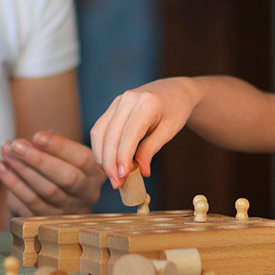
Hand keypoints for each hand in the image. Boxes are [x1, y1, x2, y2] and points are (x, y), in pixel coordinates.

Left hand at [0, 130, 104, 216]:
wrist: (54, 192)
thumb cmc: (59, 163)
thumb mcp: (63, 152)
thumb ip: (53, 143)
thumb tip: (34, 141)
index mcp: (95, 172)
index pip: (82, 159)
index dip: (59, 147)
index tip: (37, 136)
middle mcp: (87, 193)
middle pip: (66, 178)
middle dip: (39, 160)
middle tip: (16, 145)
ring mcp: (68, 209)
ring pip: (46, 191)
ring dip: (22, 170)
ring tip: (6, 152)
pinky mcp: (49, 220)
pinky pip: (30, 203)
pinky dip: (13, 183)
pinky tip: (2, 167)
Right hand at [89, 77, 203, 187]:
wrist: (174, 90)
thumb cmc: (175, 111)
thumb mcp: (169, 131)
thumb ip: (152, 149)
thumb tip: (140, 172)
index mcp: (146, 103)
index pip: (129, 134)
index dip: (123, 157)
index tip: (122, 177)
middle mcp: (127, 99)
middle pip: (110, 135)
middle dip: (110, 162)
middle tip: (116, 184)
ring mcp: (117, 101)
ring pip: (99, 132)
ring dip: (102, 157)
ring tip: (111, 176)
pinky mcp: (112, 107)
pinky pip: (99, 129)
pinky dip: (100, 148)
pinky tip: (107, 163)